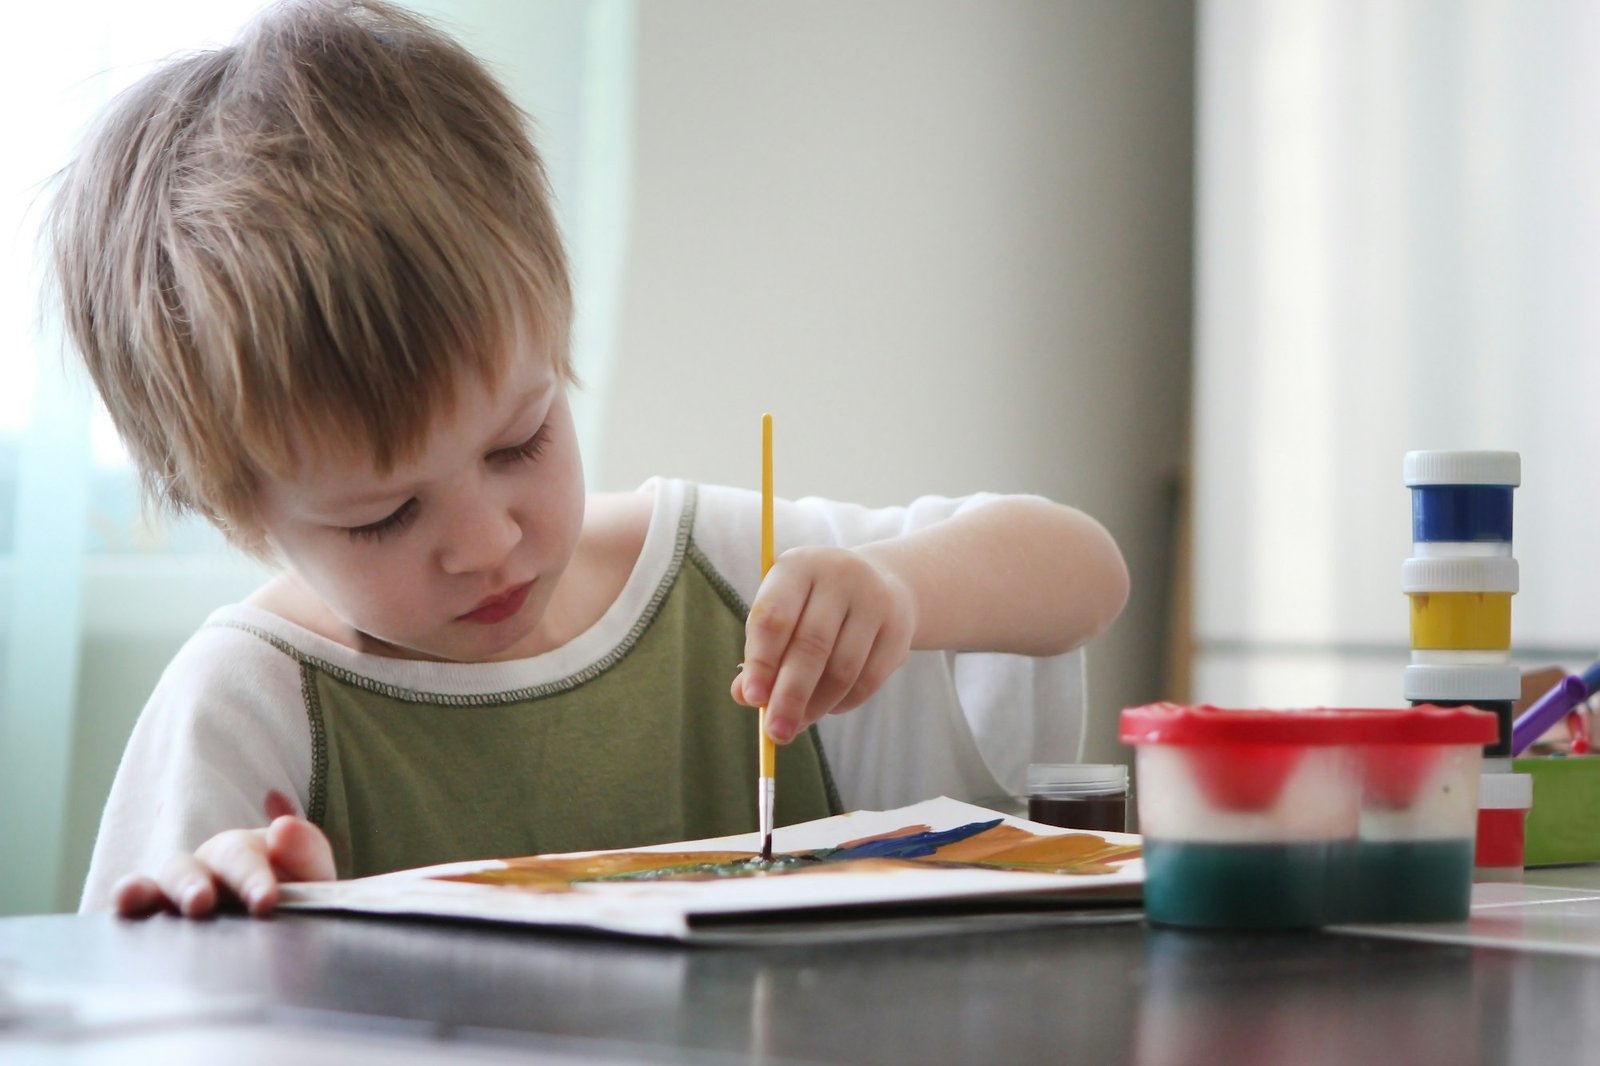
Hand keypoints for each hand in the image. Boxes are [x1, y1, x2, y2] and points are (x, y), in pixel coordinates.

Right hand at [112, 790, 334, 918]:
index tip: (265, 901)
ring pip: (160, 884)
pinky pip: (137, 911)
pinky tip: (118, 911)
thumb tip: (282, 828)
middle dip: (194, 883)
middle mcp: (205, 866)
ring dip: (152, 892)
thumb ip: (306, 855)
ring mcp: (178, 892)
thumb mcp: (313, 878)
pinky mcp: (157, 920)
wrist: (290, 937)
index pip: (242, 857)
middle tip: (201, 903)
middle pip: (192, 867)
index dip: (251, 877)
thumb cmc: (300, 899)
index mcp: (244, 851)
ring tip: (143, 904)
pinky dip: (127, 908)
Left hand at [731, 546, 915, 743]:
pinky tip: (827, 708)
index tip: (753, 700)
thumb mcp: (781, 616)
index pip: (774, 616)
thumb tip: (745, 697)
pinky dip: (843, 703)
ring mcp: (875, 599)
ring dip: (817, 705)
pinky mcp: (899, 628)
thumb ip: (759, 655)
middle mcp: (839, 575)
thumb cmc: (812, 606)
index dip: (761, 662)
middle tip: (776, 733)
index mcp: (797, 566)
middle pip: (812, 645)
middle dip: (790, 695)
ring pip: (843, 668)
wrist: (879, 583)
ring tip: (797, 724)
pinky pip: (869, 679)